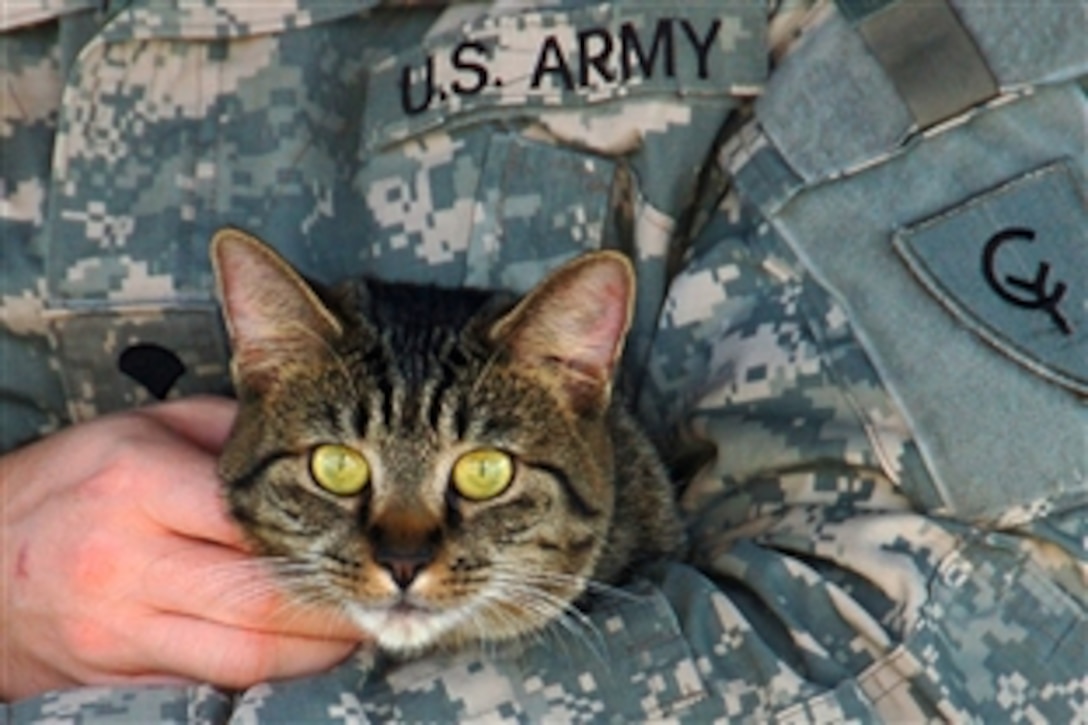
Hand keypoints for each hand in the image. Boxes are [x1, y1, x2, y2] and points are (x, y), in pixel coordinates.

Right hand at [1, 396, 360, 700]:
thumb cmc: (72, 481)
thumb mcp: (146, 427)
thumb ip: (235, 433)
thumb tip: (322, 451)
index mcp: (137, 484)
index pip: (256, 519)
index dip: (327, 535)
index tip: (369, 539)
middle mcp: (126, 562)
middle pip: (262, 602)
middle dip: (337, 609)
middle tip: (381, 597)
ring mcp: (118, 631)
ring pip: (246, 658)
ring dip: (316, 652)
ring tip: (355, 629)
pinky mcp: (115, 679)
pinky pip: (211, 686)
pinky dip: (267, 675)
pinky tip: (299, 656)